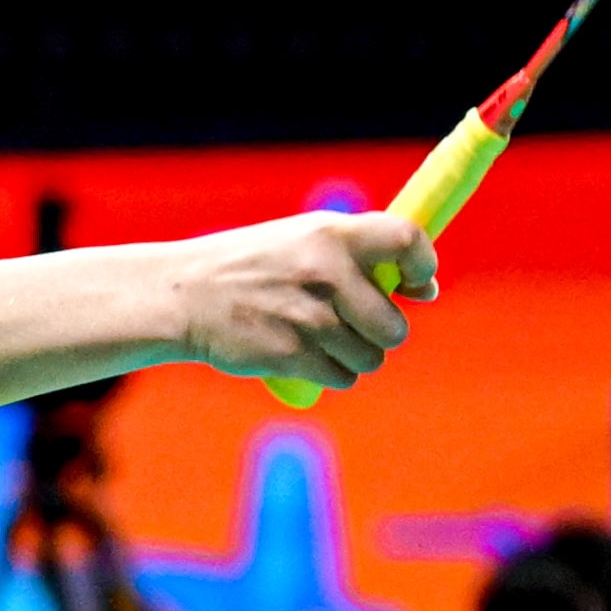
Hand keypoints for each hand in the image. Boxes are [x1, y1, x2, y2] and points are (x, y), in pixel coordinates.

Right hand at [168, 210, 428, 393]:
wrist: (184, 296)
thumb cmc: (252, 267)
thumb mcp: (301, 239)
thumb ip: (359, 255)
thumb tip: (426, 288)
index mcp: (332, 234)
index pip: (407, 242)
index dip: (424, 266)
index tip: (417, 284)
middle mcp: (327, 273)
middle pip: (394, 325)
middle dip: (382, 333)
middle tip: (354, 324)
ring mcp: (309, 317)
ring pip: (370, 357)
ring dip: (355, 356)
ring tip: (320, 338)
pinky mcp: (291, 355)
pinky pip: (341, 376)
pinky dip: (332, 373)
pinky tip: (305, 355)